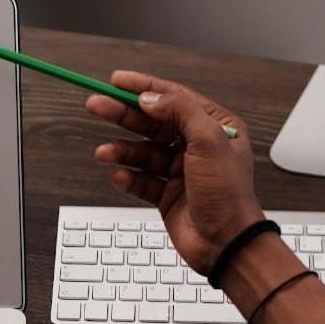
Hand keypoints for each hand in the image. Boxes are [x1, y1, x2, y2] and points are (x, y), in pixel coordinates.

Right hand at [86, 71, 262, 273]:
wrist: (226, 243)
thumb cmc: (228, 193)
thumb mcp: (209, 140)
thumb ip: (179, 111)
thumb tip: (150, 97)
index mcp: (215, 127)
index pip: (174, 98)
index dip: (144, 87)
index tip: (117, 81)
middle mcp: (197, 146)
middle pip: (152, 123)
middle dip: (123, 115)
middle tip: (96, 105)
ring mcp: (181, 171)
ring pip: (143, 152)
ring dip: (122, 150)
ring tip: (103, 152)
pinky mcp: (168, 195)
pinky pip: (142, 180)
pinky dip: (129, 177)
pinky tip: (118, 175)